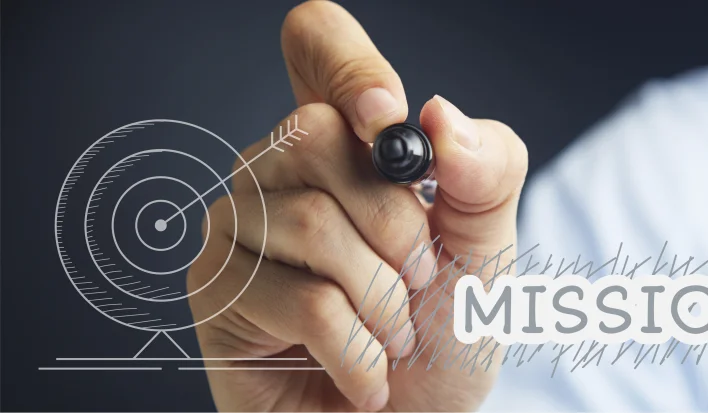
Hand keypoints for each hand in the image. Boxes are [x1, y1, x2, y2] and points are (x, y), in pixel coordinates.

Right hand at [186, 1, 527, 410]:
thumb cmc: (443, 334)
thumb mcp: (489, 246)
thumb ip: (486, 172)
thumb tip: (435, 116)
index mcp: (347, 142)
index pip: (317, 43)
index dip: (350, 66)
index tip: (390, 123)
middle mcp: (280, 169)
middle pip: (317, 134)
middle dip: (396, 226)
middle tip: (416, 282)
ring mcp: (240, 227)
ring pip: (311, 220)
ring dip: (382, 297)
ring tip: (392, 333)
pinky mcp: (217, 292)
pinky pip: (300, 297)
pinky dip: (359, 348)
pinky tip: (364, 371)